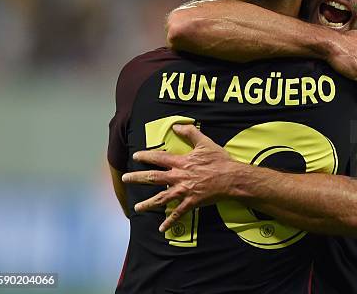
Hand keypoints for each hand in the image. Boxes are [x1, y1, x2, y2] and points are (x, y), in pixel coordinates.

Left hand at [122, 124, 239, 231]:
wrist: (231, 178)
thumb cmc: (219, 160)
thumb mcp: (205, 143)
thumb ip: (190, 133)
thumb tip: (176, 126)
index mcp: (181, 162)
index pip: (159, 158)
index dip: (146, 156)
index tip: (136, 156)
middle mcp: (178, 177)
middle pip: (153, 178)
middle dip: (137, 178)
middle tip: (125, 179)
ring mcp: (184, 191)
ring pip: (161, 198)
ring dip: (148, 203)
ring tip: (137, 207)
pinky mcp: (191, 203)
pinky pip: (178, 214)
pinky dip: (169, 222)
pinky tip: (161, 228)